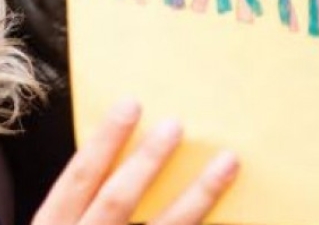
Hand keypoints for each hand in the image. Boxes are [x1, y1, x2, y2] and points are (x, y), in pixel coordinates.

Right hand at [33, 100, 239, 224]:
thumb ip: (82, 212)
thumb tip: (125, 166)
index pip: (79, 178)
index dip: (105, 141)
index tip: (131, 105)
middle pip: (118, 200)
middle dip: (148, 160)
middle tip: (177, 124)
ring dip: (198, 196)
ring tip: (226, 162)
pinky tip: (238, 217)